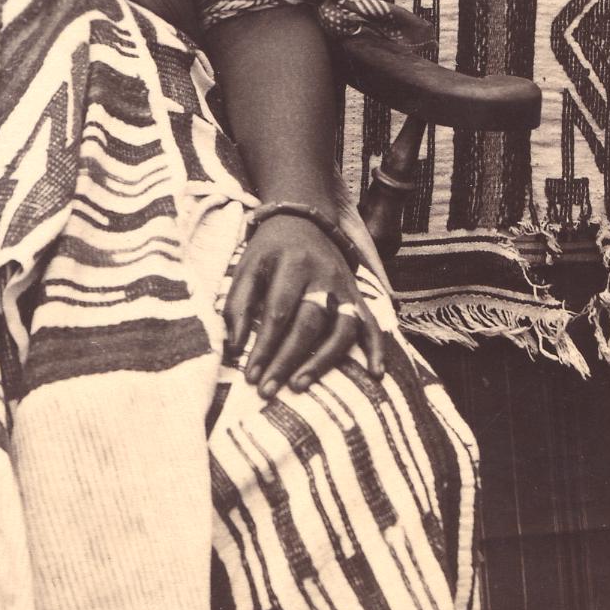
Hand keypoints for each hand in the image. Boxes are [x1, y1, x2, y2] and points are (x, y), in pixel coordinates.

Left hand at [224, 214, 384, 394]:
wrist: (304, 219)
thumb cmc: (270, 250)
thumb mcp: (247, 267)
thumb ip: (237, 305)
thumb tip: (233, 347)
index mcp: (292, 264)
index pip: (278, 313)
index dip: (264, 346)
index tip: (250, 376)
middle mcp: (323, 276)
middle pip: (309, 324)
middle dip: (287, 360)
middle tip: (268, 390)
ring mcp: (345, 287)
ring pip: (341, 328)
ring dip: (322, 361)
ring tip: (300, 385)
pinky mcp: (358, 296)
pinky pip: (372, 324)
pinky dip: (377, 349)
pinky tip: (376, 374)